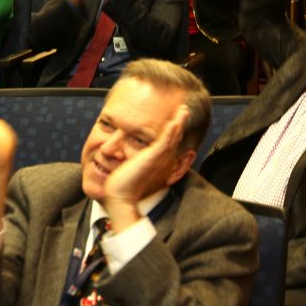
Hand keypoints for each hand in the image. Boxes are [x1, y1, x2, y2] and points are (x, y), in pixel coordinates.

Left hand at [101, 106, 189, 229]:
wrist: (121, 196)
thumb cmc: (124, 184)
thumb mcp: (132, 167)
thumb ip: (135, 160)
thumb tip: (126, 154)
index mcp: (157, 161)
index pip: (168, 142)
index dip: (174, 130)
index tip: (177, 118)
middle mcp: (161, 160)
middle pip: (174, 138)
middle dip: (180, 122)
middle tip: (184, 109)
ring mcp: (158, 159)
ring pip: (172, 138)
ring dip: (178, 122)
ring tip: (183, 110)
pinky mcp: (152, 159)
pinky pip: (164, 142)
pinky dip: (170, 132)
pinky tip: (174, 122)